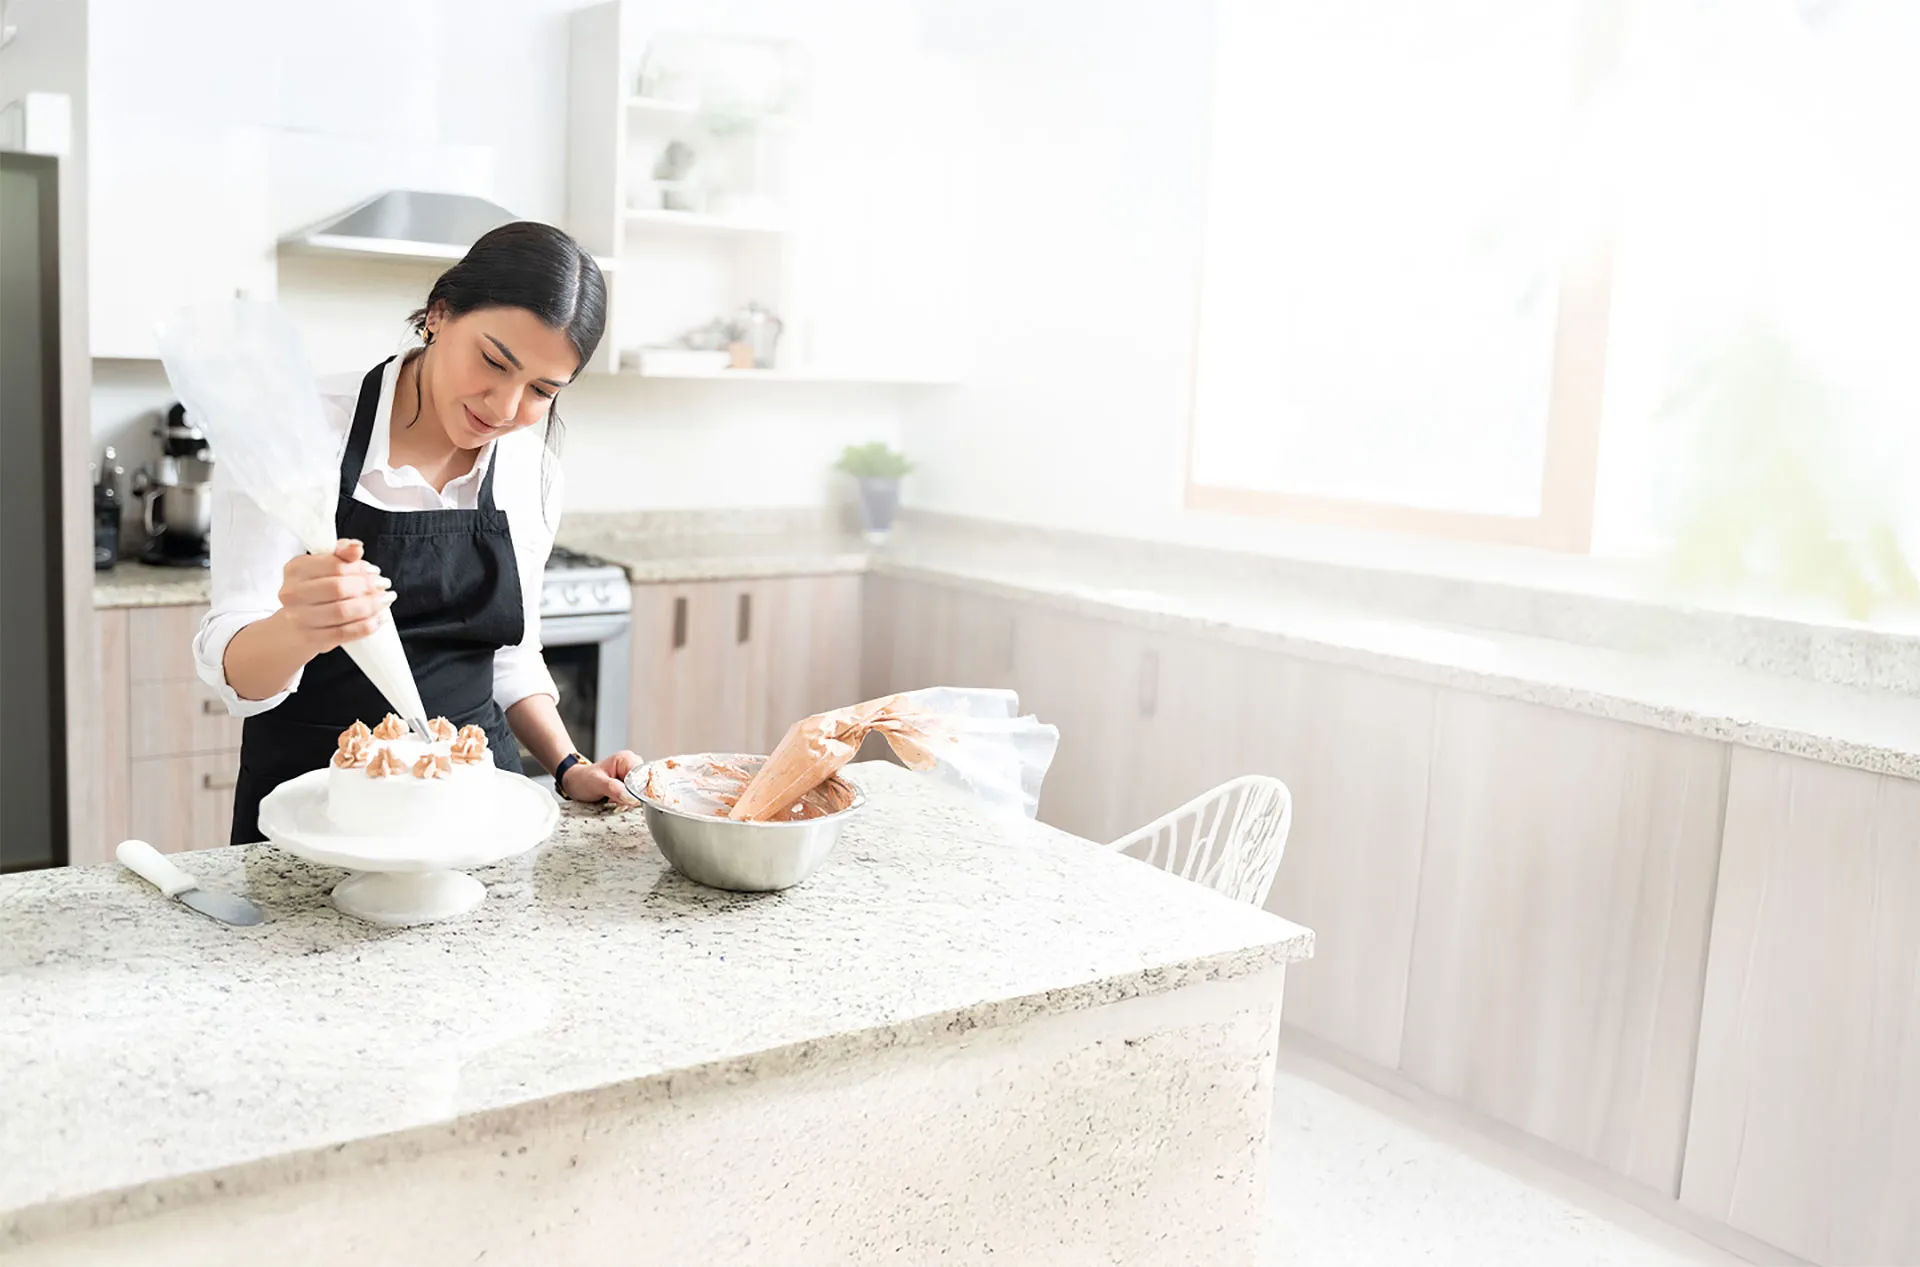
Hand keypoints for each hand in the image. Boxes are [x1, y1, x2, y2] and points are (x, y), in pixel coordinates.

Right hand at [273, 539, 395, 656]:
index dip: (359, 568)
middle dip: (368, 587)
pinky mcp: (310, 638)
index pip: (334, 566)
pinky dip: (366, 626)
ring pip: (342, 611)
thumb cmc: (313, 592)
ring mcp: (299, 617)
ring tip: (385, 600)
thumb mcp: (322, 567)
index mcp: (295, 569)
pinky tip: (379, 619)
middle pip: (339, 588)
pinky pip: (344, 633)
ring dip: (371, 606)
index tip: (374, 571)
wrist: (293, 627)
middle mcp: (292, 593)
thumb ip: (341, 553)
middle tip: (384, 585)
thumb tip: (356, 547)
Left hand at [561, 750, 642, 806]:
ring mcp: (633, 776)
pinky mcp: (630, 786)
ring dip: (628, 802)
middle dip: (632, 798)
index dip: (637, 791)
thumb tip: (631, 797)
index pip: (643, 777)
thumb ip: (613, 788)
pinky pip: (635, 798)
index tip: (626, 800)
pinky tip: (615, 802)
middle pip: (644, 786)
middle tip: (615, 800)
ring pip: (641, 794)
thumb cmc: (583, 779)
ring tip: (612, 800)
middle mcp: (633, 766)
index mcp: (627, 759)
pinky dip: (626, 803)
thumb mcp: (596, 783)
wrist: (575, 783)